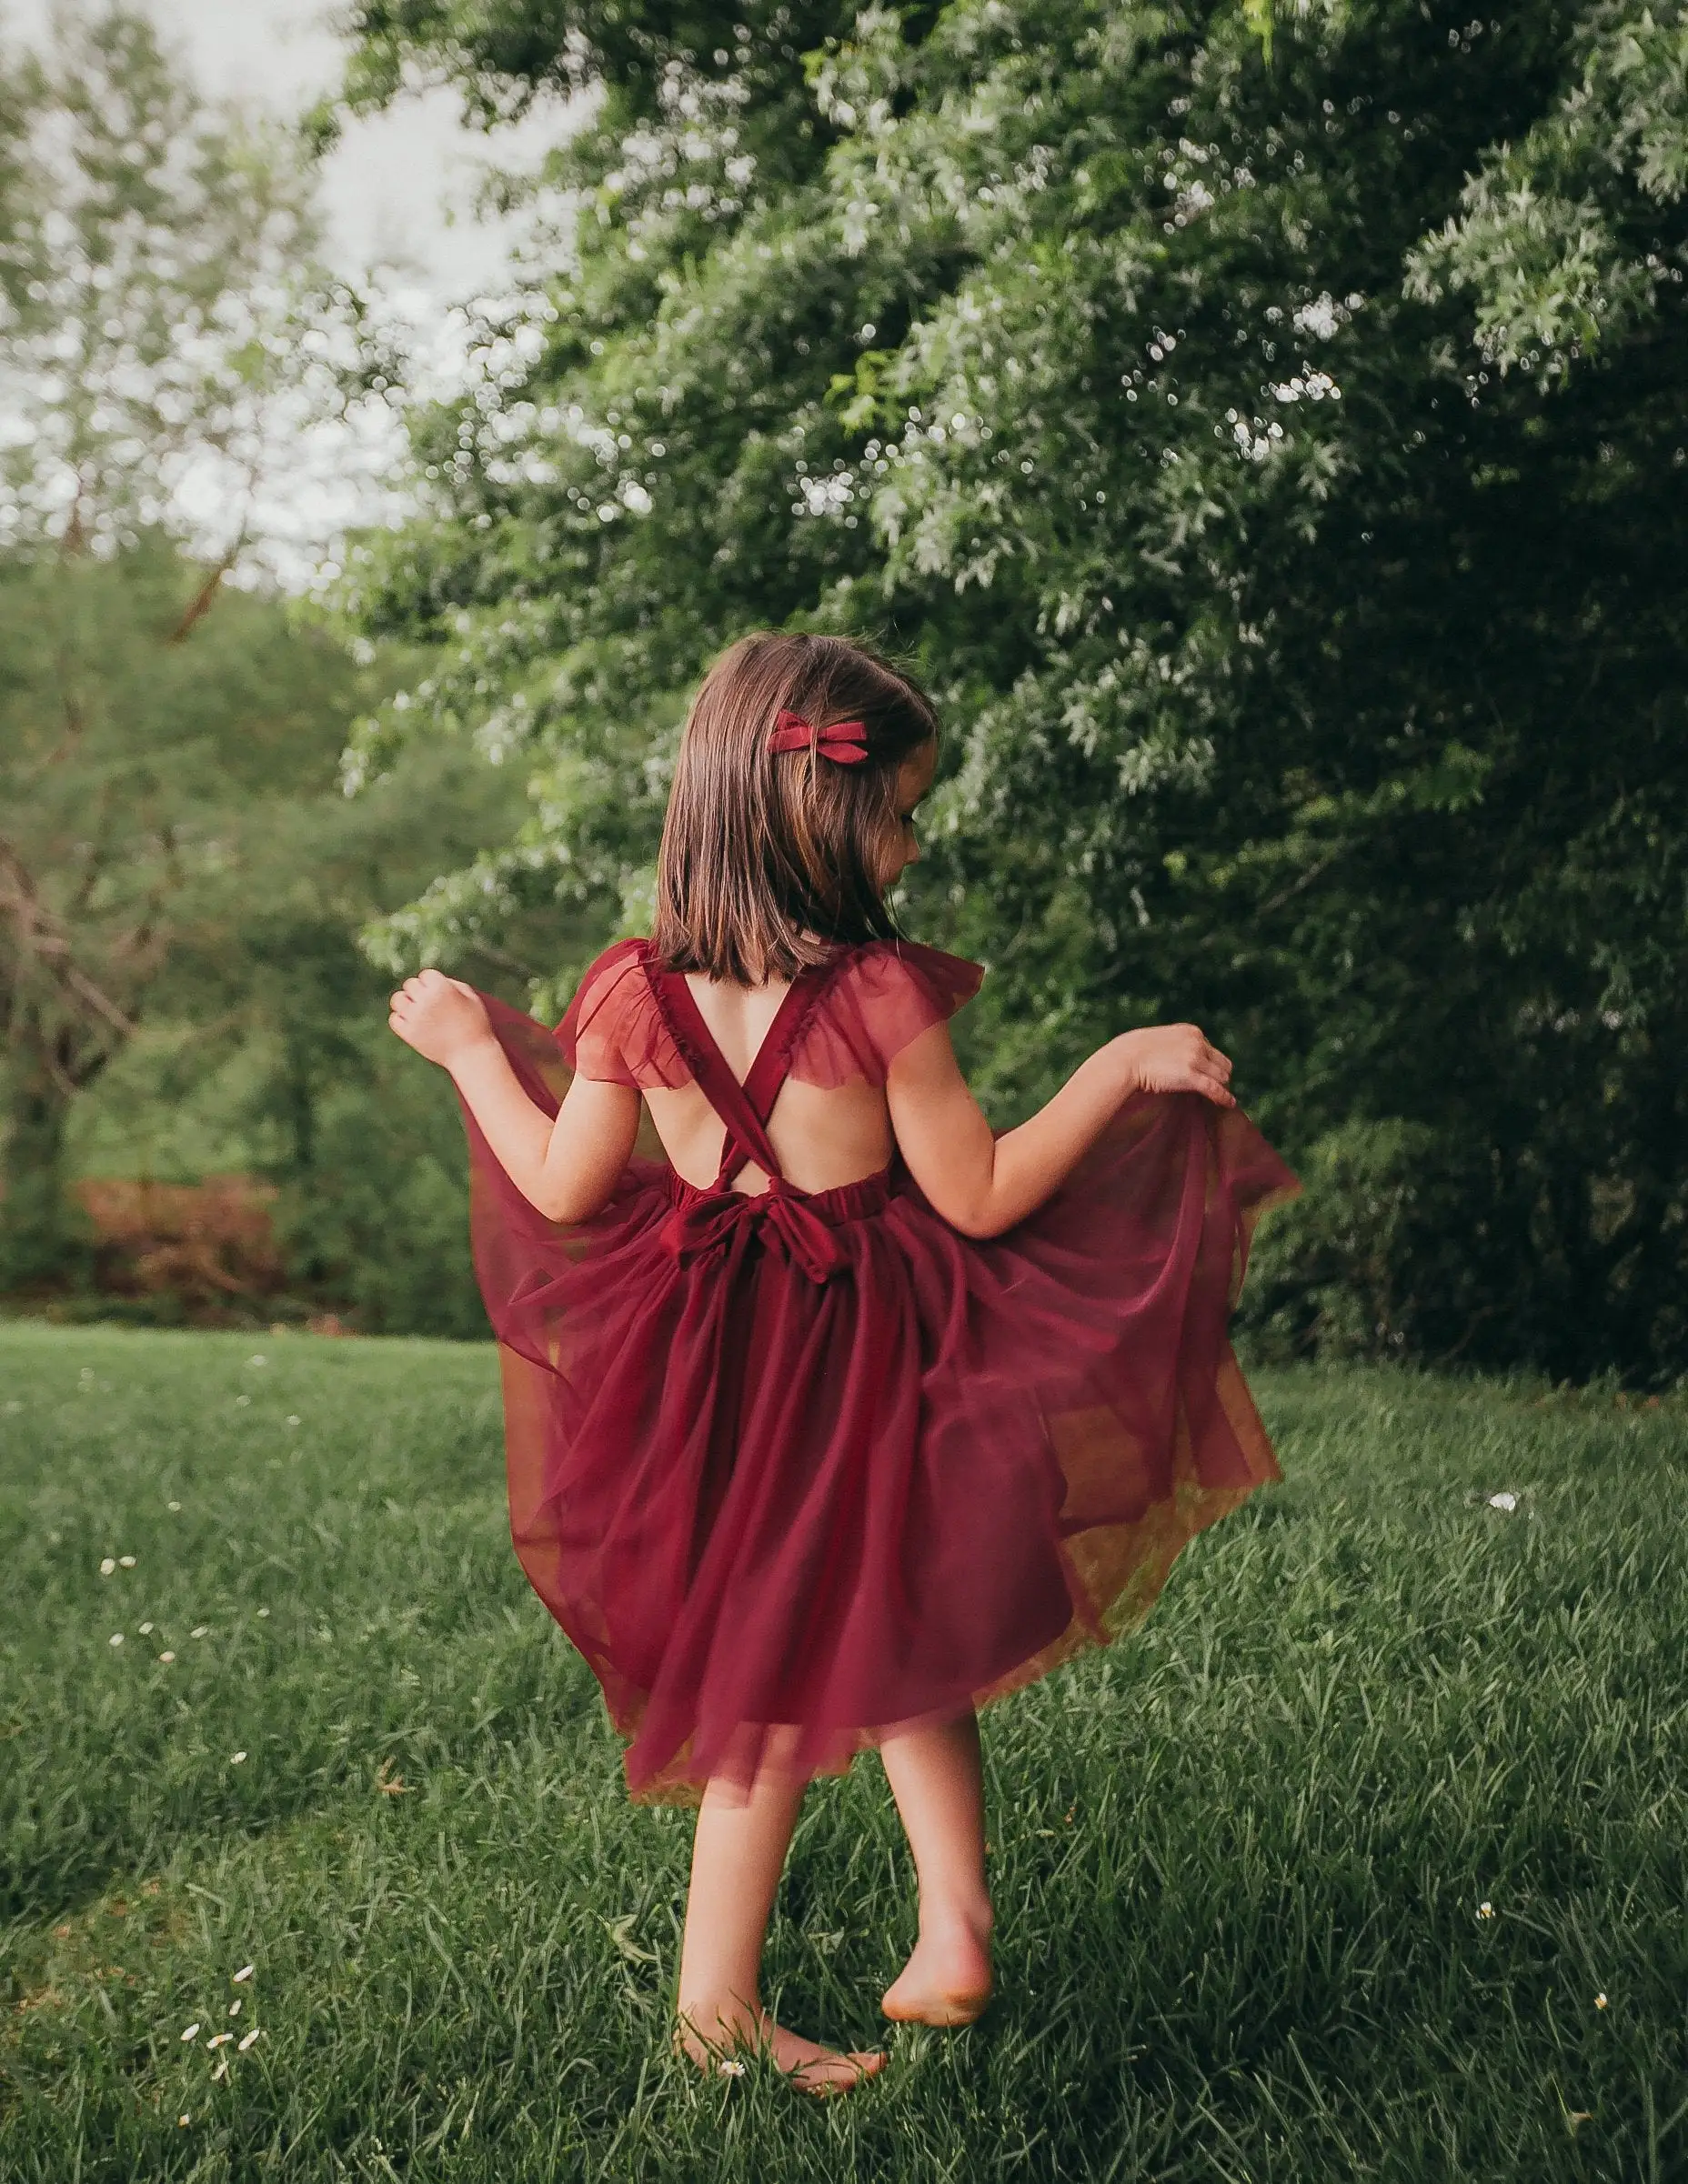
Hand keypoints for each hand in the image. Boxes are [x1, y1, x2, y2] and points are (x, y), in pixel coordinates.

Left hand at [388, 968, 491, 1068]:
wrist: (472, 1055)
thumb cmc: (476, 1025)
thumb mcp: (471, 998)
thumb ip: (451, 984)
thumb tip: (431, 981)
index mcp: (442, 988)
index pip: (426, 975)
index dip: (433, 983)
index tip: (441, 994)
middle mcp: (425, 1000)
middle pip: (411, 985)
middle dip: (420, 992)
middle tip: (431, 1004)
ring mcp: (415, 1017)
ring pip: (398, 999)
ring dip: (406, 1002)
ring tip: (418, 1011)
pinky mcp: (408, 1033)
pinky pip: (394, 1019)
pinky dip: (401, 1019)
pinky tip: (414, 1023)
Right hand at [1114, 1023, 1234, 1106]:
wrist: (1125, 1060)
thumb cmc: (1135, 1052)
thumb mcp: (1162, 1040)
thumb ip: (1176, 1046)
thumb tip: (1181, 1059)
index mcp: (1192, 1032)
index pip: (1212, 1051)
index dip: (1210, 1065)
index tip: (1206, 1076)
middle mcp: (1198, 1043)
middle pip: (1223, 1064)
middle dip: (1218, 1076)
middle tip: (1212, 1089)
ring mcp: (1195, 1058)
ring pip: (1221, 1077)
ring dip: (1219, 1087)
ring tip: (1216, 1097)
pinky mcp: (1191, 1076)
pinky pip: (1215, 1089)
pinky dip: (1224, 1098)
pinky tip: (1229, 1104)